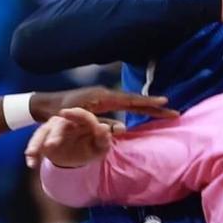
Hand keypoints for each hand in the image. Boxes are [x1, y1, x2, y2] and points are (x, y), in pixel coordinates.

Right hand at [24, 108, 115, 169]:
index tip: (64, 113)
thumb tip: (108, 128)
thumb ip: (105, 138)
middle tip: (51, 144)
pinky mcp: (43, 141)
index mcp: (82, 120)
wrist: (80, 156)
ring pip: (42, 133)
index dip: (74, 114)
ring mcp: (52, 130)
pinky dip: (32, 154)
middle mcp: (65, 122)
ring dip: (37, 143)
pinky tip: (31, 163)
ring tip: (33, 152)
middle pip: (58, 125)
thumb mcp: (102, 145)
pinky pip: (35, 145)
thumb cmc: (92, 146)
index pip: (81, 115)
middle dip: (53, 134)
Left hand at [28, 86, 176, 125]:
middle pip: (136, 101)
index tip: (166, 103)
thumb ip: (89, 121)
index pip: (130, 100)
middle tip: (175, 112)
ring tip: (166, 111)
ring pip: (132, 103)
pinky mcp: (103, 101)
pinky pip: (125, 105)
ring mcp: (104, 97)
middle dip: (155, 107)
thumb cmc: (58, 113)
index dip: (148, 103)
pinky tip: (146, 112)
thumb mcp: (73, 118)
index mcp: (102, 97)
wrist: (47, 105)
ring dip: (148, 107)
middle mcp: (106, 94)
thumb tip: (113, 128)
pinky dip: (137, 108)